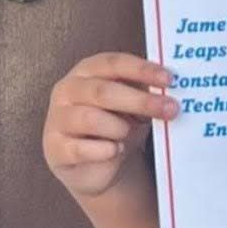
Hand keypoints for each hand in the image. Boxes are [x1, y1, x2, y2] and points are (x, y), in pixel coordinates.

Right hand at [42, 52, 178, 199]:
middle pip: (103, 91)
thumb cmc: (115, 126)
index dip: (141, 69)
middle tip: (170, 109)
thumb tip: (170, 90)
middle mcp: (68, 90)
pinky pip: (80, 149)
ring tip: (130, 134)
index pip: (113, 63)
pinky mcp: (56, 148)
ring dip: (118, 128)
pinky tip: (116, 150)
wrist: (96, 164)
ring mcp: (58, 119)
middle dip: (140, 101)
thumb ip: (145, 94)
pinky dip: (103, 150)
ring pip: (89, 119)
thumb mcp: (133, 106)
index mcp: (87, 71)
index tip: (169, 79)